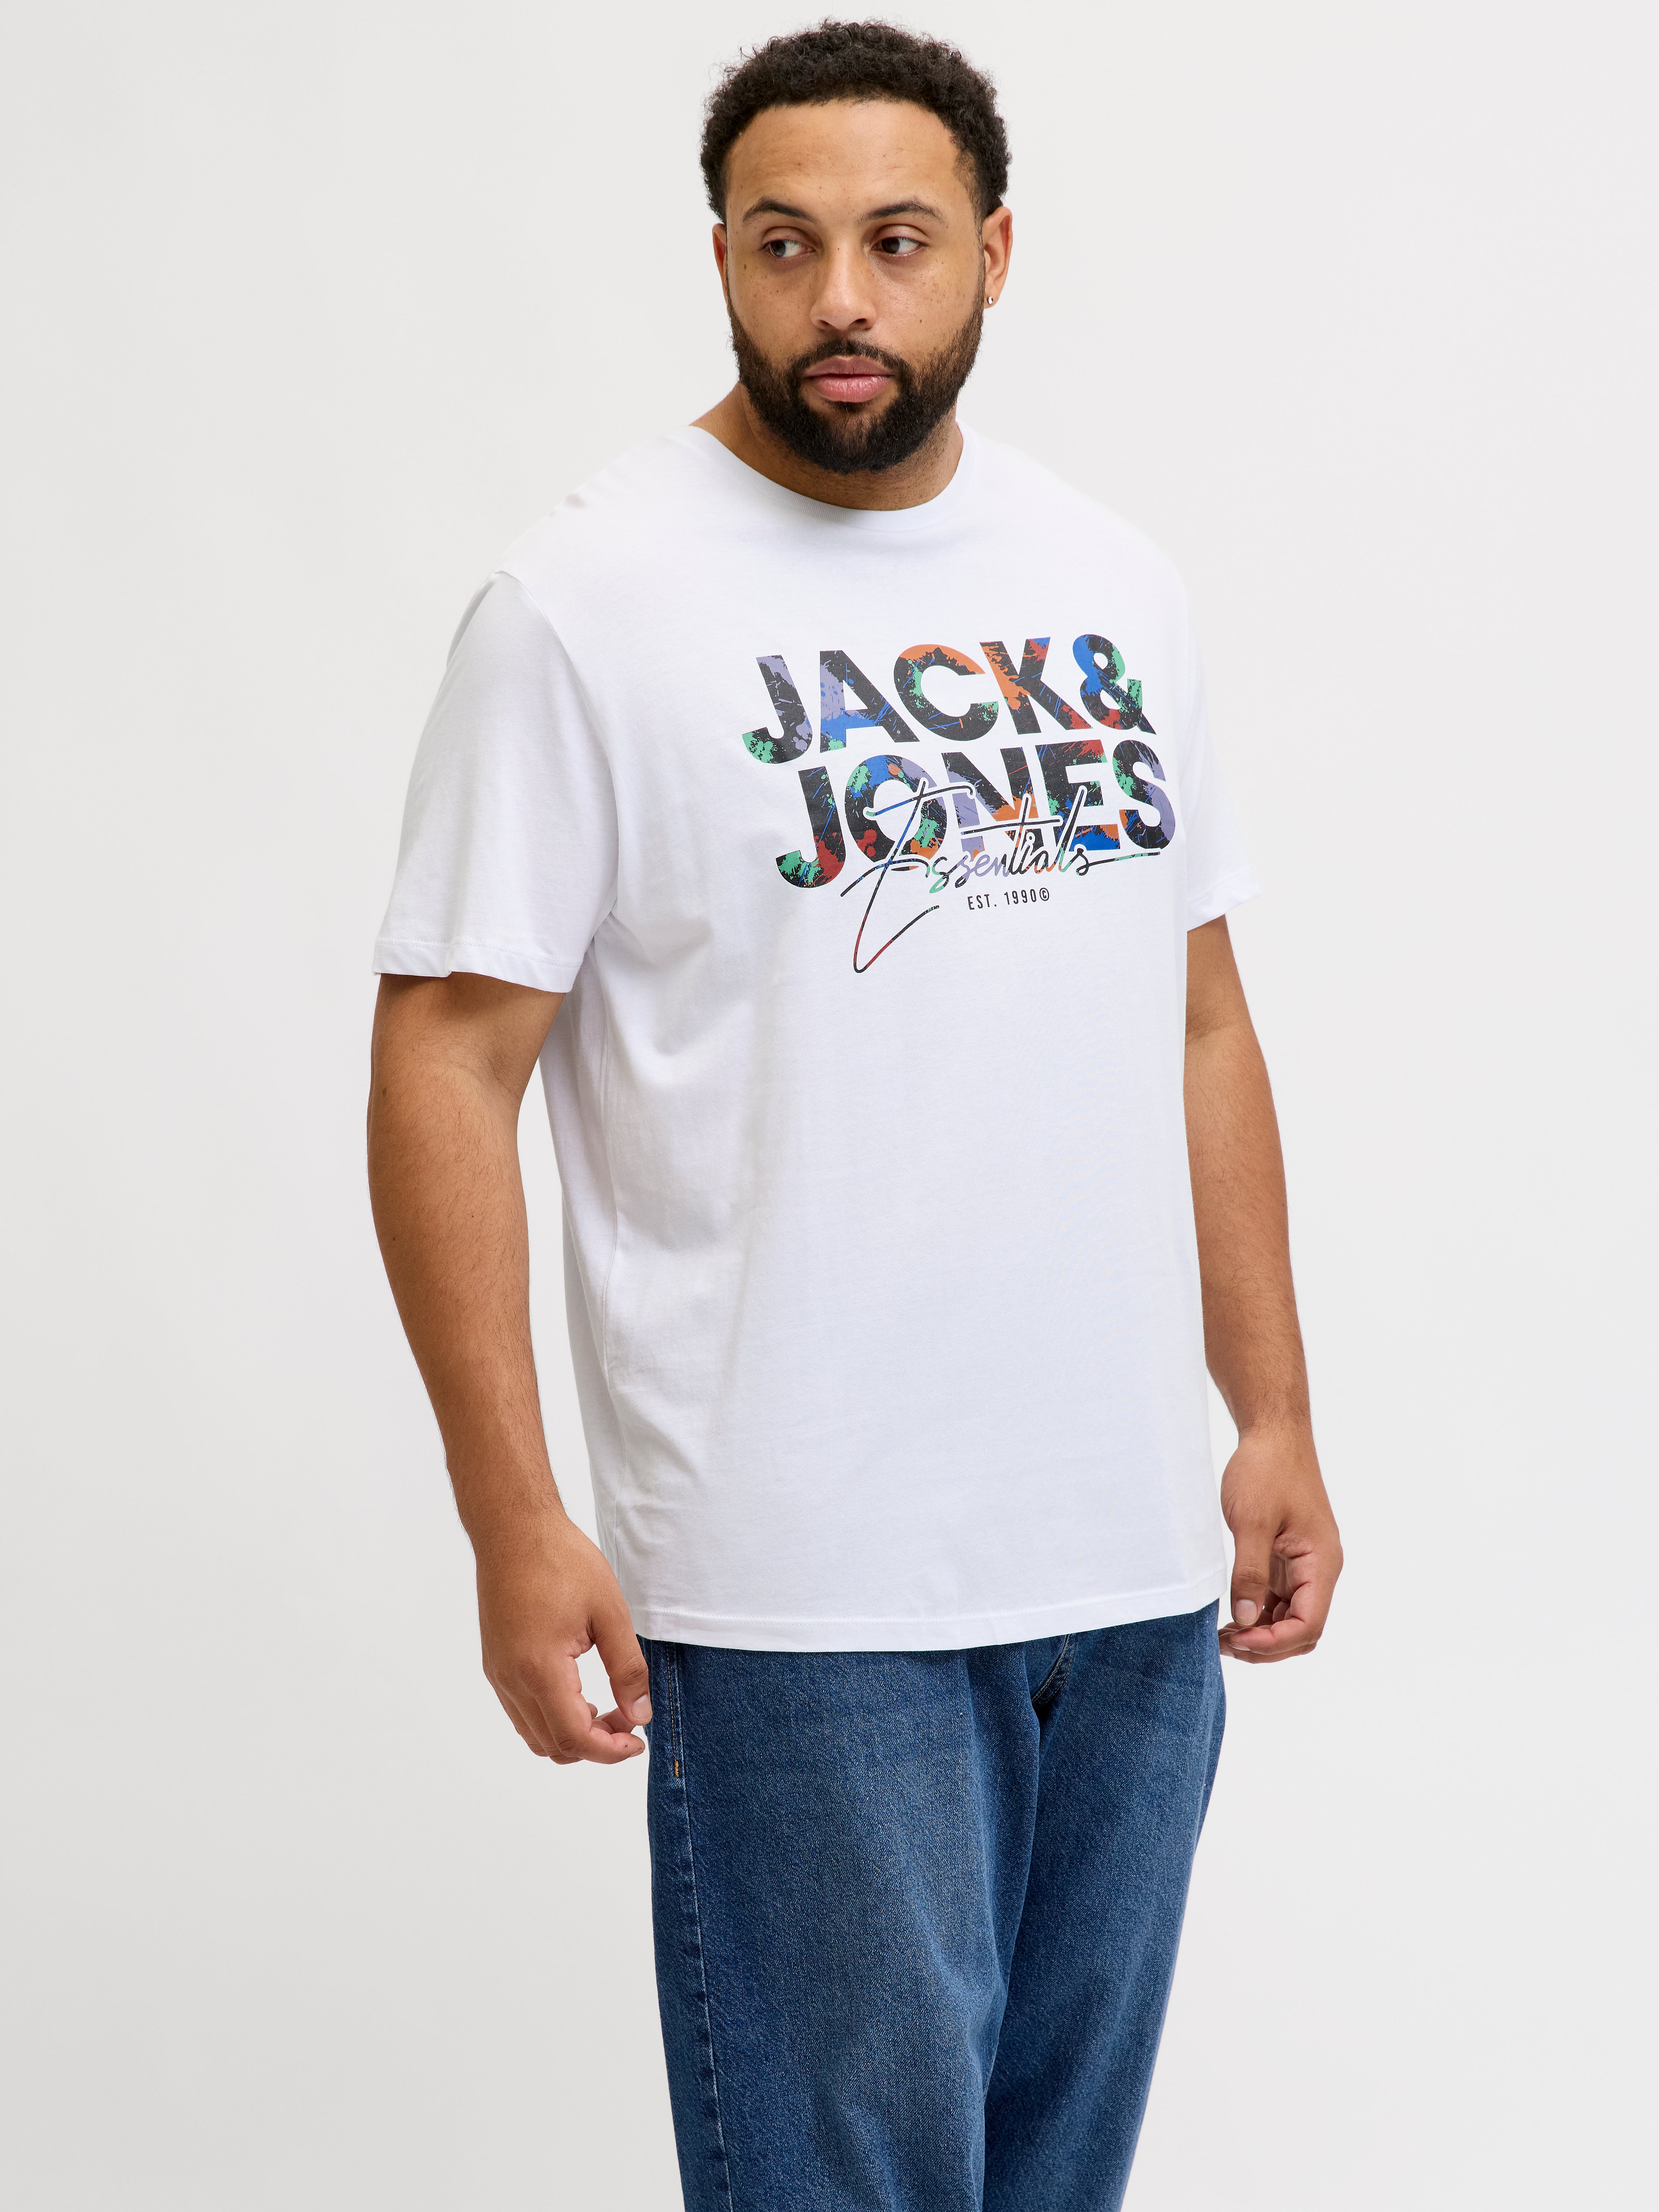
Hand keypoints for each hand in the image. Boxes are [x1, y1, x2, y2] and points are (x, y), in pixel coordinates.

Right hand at [474, 1510, 651, 1761]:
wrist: (514, 1530)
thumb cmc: (561, 1561)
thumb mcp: (610, 1612)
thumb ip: (627, 1669)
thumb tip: (639, 1714)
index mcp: (539, 1668)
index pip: (574, 1737)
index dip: (610, 1751)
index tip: (638, 1740)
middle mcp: (511, 1679)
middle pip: (552, 1745)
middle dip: (594, 1745)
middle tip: (627, 1719)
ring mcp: (498, 1674)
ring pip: (533, 1735)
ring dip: (571, 1734)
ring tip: (604, 1708)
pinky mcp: (494, 1664)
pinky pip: (521, 1712)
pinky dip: (550, 1718)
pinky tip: (577, 1693)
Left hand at [1219, 1422, 1341, 1662]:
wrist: (1272, 1434)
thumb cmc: (1266, 1470)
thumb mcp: (1252, 1522)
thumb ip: (1249, 1573)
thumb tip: (1244, 1619)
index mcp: (1321, 1563)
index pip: (1309, 1625)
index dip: (1274, 1642)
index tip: (1238, 1639)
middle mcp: (1318, 1570)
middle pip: (1302, 1630)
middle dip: (1267, 1645)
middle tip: (1225, 1644)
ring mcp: (1303, 1565)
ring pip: (1289, 1618)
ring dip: (1260, 1632)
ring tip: (1223, 1635)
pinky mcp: (1287, 1558)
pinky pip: (1277, 1599)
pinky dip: (1257, 1613)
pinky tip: (1231, 1616)